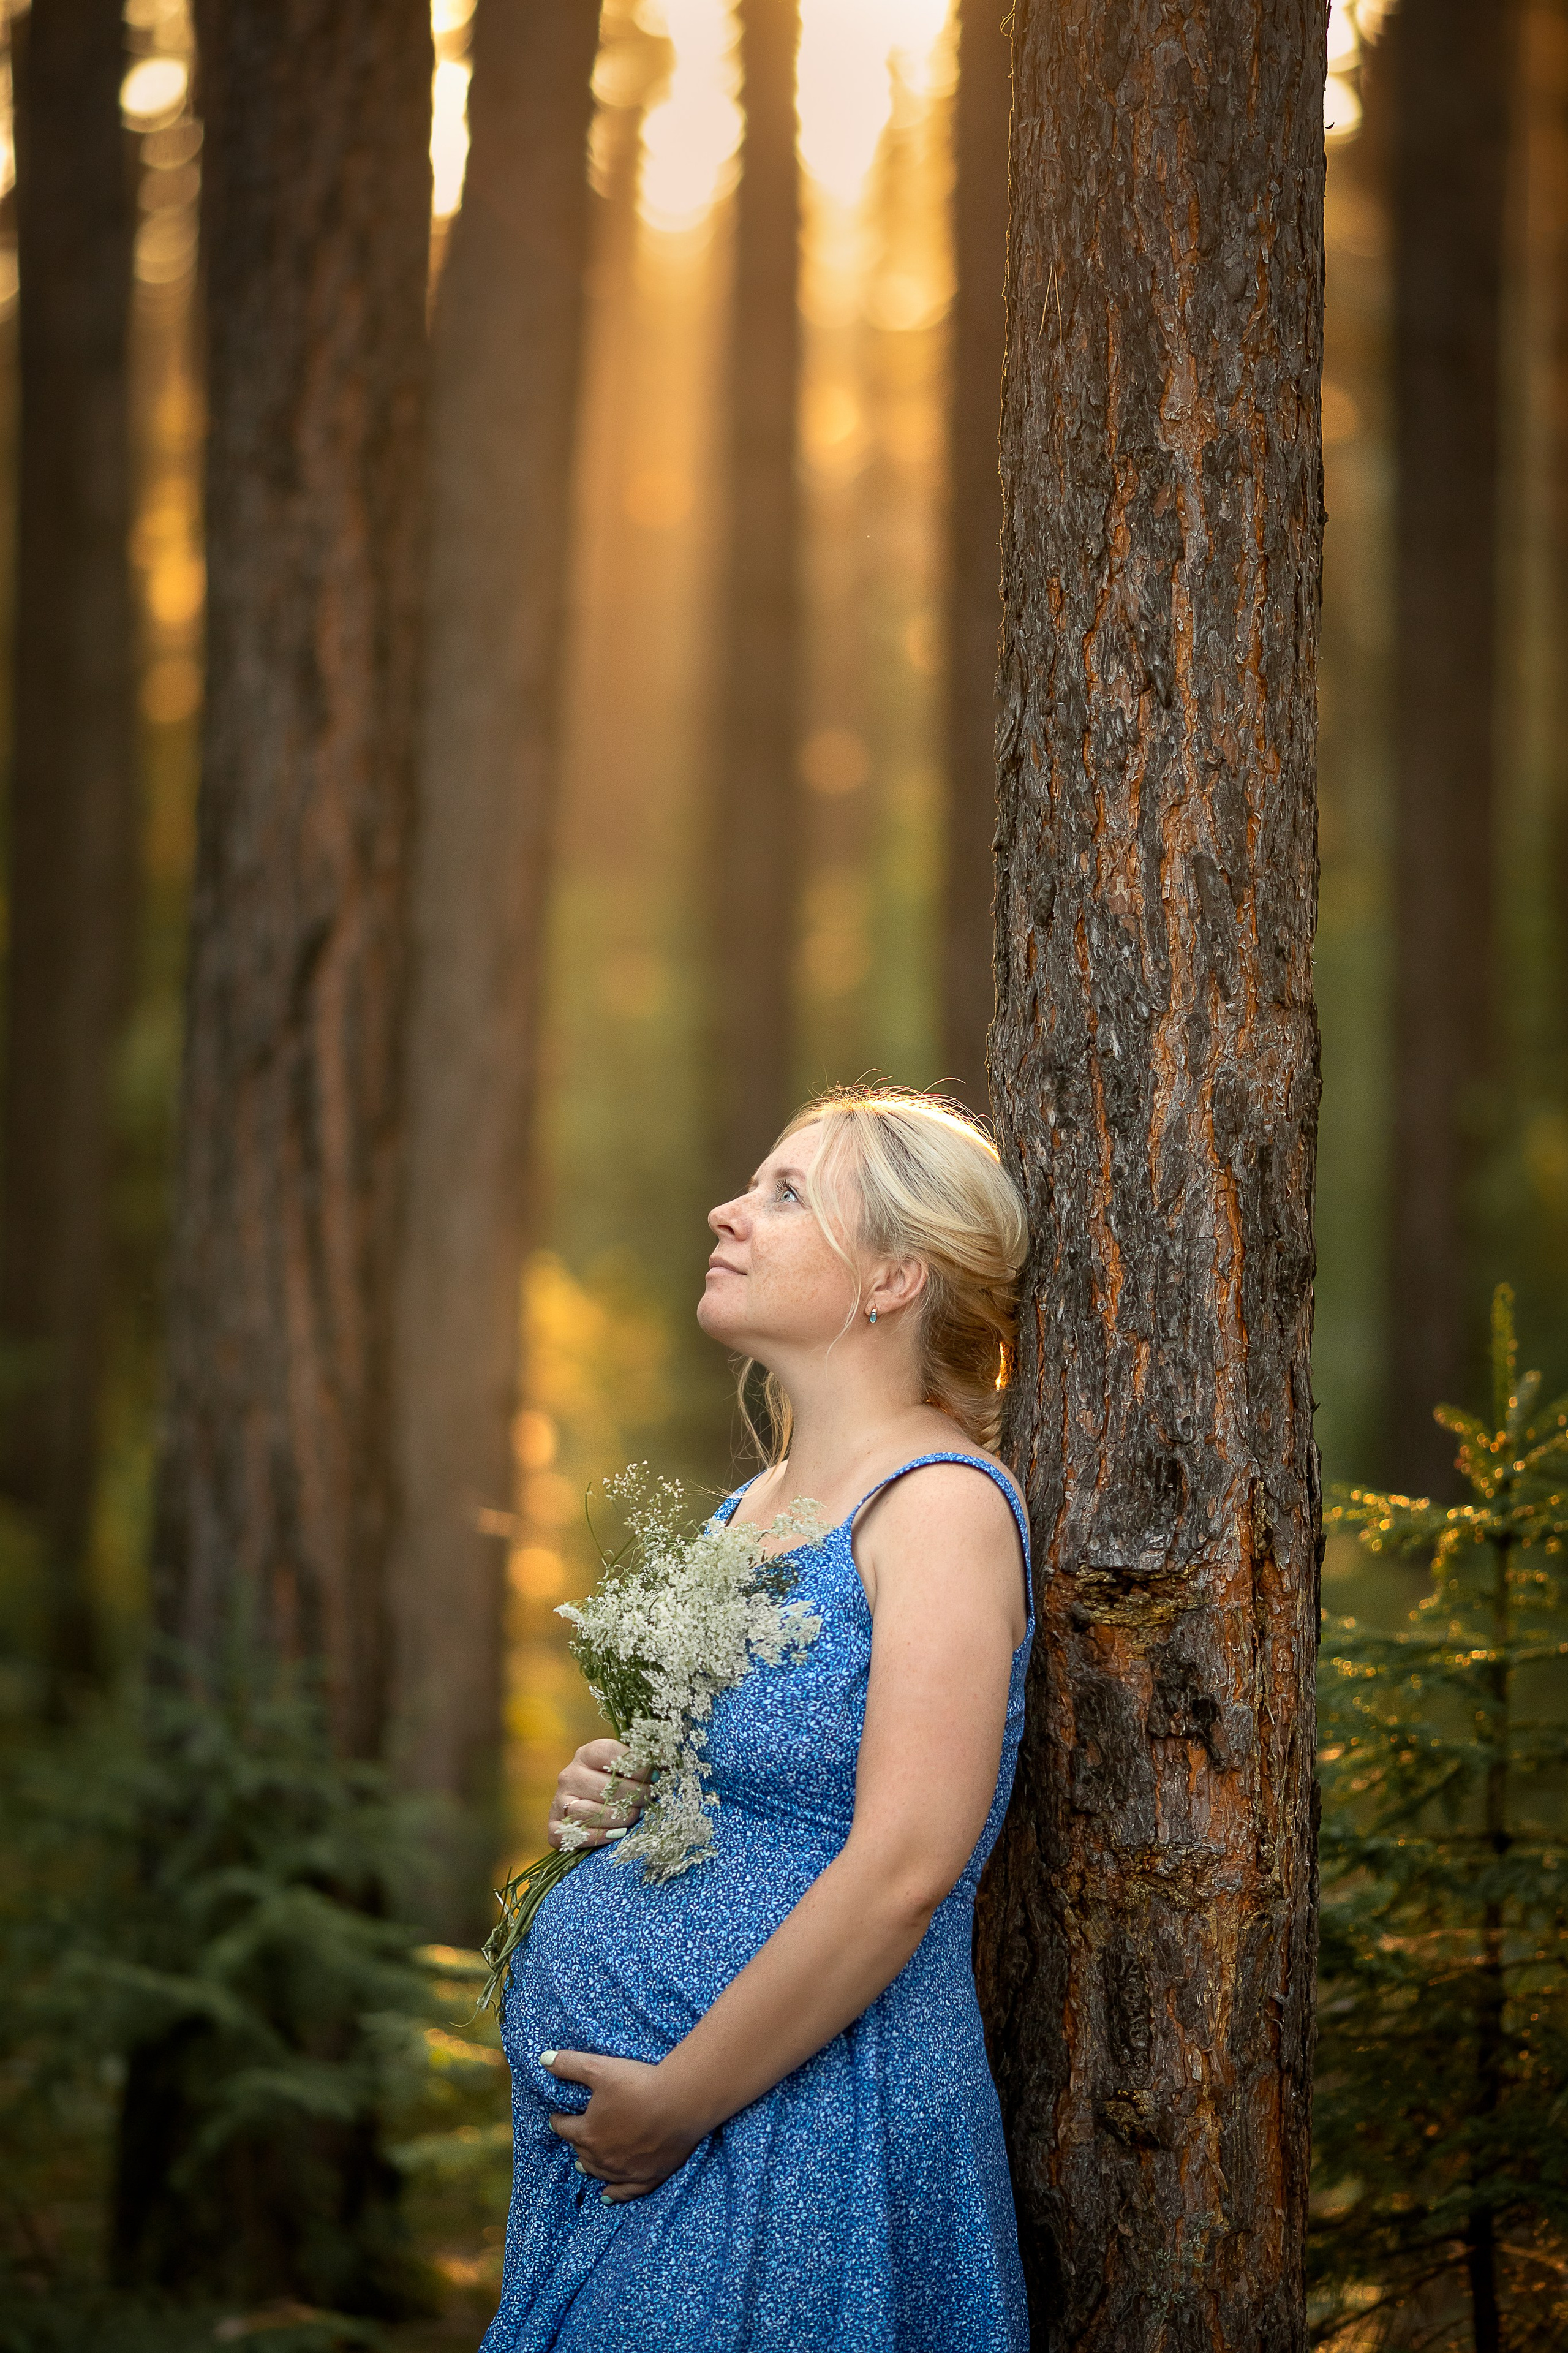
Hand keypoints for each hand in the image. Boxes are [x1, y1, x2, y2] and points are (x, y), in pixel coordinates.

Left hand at [542, 2049, 704, 2200]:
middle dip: (576, 2141)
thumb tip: (543, 2059)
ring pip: (598, 2172)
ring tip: (581, 2164)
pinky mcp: (646, 2178)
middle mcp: (601, 2157)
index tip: (557, 2116)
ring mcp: (624, 2171)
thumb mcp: (599, 2068)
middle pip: (581, 2151)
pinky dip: (613, 2194)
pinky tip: (606, 2197)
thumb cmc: (638, 2084)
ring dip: (589, 2166)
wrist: (680, 2104)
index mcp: (587, 2133)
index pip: (564, 2128)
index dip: (559, 2120)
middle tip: (576, 2134)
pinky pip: (624, 2192)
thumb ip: (570, 2065)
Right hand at [548, 1739, 649, 1851]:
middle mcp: (569, 1775)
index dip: (636, 1764)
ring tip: (635, 1816)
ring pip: (590, 1812)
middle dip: (634, 1796)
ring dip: (619, 1818)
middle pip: (604, 1786)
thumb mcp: (623, 1768)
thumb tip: (664, 1763)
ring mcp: (559, 1801)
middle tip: (649, 1800)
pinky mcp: (554, 1826)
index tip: (655, 1776)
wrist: (583, 1805)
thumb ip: (640, 1764)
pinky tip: (617, 1834)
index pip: (609, 1752)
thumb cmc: (611, 1784)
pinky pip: (576, 1834)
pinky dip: (599, 1836)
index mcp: (586, 1754)